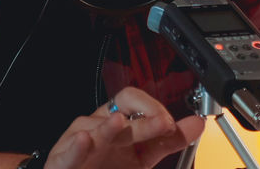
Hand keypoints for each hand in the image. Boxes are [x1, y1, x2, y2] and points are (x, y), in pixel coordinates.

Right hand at [43, 87, 204, 168]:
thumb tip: (197, 123)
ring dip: (109, 127)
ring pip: (94, 130)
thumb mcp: (144, 156)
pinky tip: (85, 140)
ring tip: (119, 123)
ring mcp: (78, 143)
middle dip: (144, 118)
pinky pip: (68, 153)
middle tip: (164, 123)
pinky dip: (76, 147)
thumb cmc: (107, 167)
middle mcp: (97, 127)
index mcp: (117, 122)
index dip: (153, 106)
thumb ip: (169, 140)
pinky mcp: (62, 162)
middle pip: (120, 111)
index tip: (172, 123)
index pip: (133, 99)